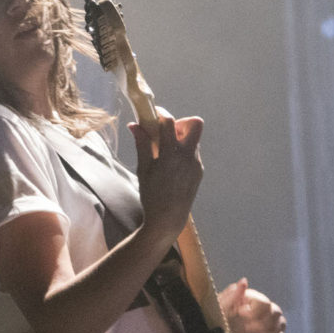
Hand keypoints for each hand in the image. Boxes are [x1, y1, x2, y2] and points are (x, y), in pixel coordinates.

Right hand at [130, 109, 203, 244]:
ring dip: (180, 137)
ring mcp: (196, 164)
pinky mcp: (198, 171)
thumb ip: (142, 144)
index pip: (170, 122)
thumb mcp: (143, 169)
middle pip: (196, 123)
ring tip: (164, 150)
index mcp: (171, 155)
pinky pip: (193, 152)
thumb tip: (134, 125)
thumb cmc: (151, 194)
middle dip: (181, 121)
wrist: (168, 218)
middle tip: (166, 131)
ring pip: (193, 139)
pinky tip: (170, 164)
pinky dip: (181, 151)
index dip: (161, 114)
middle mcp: (188, 157)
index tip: (154, 114)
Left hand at [218, 277, 285, 332]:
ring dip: (268, 331)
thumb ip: (232, 294)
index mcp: (251, 298)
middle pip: (275, 311)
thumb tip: (244, 281)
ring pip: (280, 323)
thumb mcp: (220, 304)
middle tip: (246, 328)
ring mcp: (266, 322)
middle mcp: (261, 308)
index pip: (264, 302)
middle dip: (262, 322)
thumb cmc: (215, 314)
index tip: (241, 313)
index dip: (255, 309)